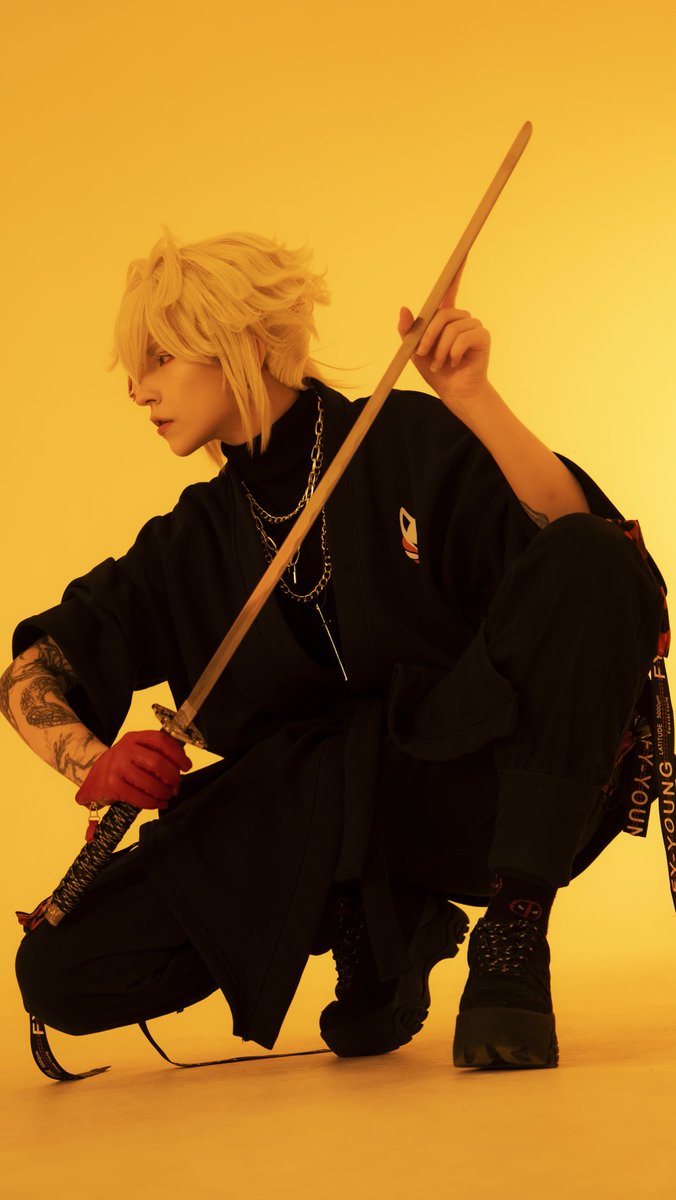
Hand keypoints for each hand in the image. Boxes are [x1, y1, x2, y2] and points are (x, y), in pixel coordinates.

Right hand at [75, 730, 192, 810]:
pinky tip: (159, 804)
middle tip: (177, 785)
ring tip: (168, 795)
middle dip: (172, 776)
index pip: (160, 740)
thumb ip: (155, 754)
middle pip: (157, 762)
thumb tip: (181, 766)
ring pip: (149, 781)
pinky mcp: (112, 786)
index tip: (186, 766)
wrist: (93, 778)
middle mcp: (124, 750)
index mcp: (133, 738)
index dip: (177, 754)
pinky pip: (139, 797)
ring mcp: (117, 767)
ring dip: (163, 791)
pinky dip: (153, 803)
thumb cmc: (121, 765)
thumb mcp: (135, 752)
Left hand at [398, 260, 491, 417]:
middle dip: (428, 335)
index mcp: (446, 318)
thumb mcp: (415, 351)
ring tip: (440, 364)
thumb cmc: (436, 372)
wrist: (455, 392)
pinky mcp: (483, 337)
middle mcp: (462, 319)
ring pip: (451, 327)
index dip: (457, 272)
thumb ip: (409, 330)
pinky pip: (464, 337)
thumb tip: (404, 308)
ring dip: (440, 349)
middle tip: (423, 354)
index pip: (451, 289)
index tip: (463, 254)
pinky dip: (453, 352)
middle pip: (443, 314)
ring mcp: (474, 327)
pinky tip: (454, 362)